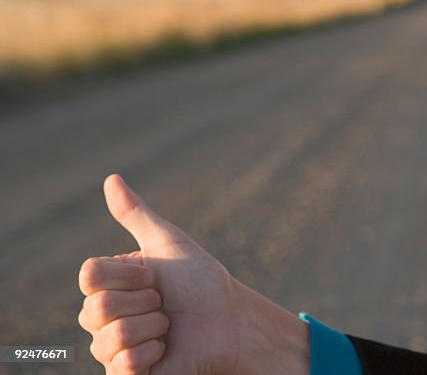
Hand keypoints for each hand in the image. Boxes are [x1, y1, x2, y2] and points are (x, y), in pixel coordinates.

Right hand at [78, 175, 243, 373]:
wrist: (230, 319)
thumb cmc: (201, 280)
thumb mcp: (167, 242)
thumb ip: (135, 214)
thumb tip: (111, 178)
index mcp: (106, 285)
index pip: (89, 275)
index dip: (129, 274)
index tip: (155, 275)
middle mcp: (102, 319)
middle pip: (95, 309)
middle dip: (144, 301)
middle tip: (165, 303)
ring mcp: (112, 349)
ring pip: (109, 338)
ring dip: (152, 327)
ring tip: (168, 326)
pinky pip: (123, 366)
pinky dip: (152, 353)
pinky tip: (165, 349)